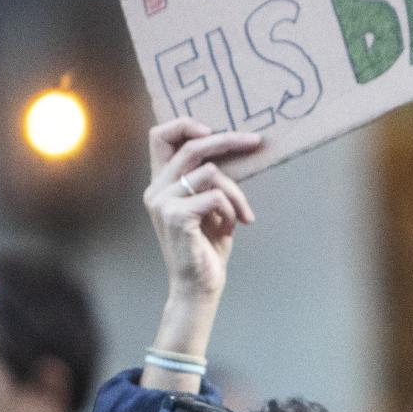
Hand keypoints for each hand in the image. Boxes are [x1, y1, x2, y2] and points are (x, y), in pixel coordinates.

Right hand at [144, 119, 261, 309]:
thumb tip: (236, 144)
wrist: (199, 287)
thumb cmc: (207, 247)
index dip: (185, 125)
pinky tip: (232, 227)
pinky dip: (232, 209)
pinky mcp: (176, 215)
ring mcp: (163, 202)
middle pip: (192, 145)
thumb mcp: (211, 205)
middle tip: (256, 141)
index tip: (212, 129)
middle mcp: (156, 189)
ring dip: (236, 193)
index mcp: (161, 183)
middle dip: (228, 140)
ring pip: (211, 172)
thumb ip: (211, 179)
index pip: (160, 136)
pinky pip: (216, 195)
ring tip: (241, 215)